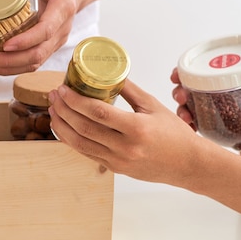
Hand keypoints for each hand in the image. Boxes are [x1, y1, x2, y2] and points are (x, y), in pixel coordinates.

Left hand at [0, 0, 79, 75]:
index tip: (7, 45)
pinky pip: (34, 62)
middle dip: (11, 61)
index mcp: (62, 8)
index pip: (45, 31)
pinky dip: (15, 67)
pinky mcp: (51, 47)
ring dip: (10, 68)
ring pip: (35, 62)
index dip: (26, 40)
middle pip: (38, 53)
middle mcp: (62, 29)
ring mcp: (57, 41)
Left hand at [48, 80, 202, 183]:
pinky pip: (87, 153)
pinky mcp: (114, 168)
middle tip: (54, 96)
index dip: (76, 100)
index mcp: (137, 129)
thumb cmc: (174, 134)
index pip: (98, 112)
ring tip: (53, 110)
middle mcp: (125, 147)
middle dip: (64, 110)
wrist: (187, 165)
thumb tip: (108, 72)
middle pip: (85, 127)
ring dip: (62, 126)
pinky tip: (63, 128)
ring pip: (81, 143)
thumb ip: (129, 90)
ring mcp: (118, 161)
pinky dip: (71, 140)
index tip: (64, 89)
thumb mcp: (153, 106)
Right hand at [170, 65, 240, 129]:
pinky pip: (194, 124)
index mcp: (213, 75)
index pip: (190, 70)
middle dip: (177, 92)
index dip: (179, 72)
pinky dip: (190, 127)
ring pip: (185, 108)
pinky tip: (192, 131)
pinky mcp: (206, 123)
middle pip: (182, 89)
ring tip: (187, 118)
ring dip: (181, 112)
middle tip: (182, 97)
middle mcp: (202, 91)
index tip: (176, 75)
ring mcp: (202, 108)